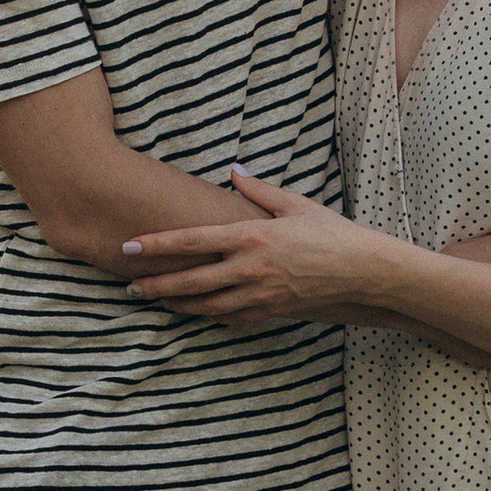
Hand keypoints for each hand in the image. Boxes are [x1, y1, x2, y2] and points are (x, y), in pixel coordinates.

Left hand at [122, 168, 383, 327]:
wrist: (363, 273)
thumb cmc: (332, 233)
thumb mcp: (296, 204)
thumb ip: (259, 190)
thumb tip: (234, 172)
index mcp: (251, 237)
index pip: (191, 241)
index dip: (155, 245)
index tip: (128, 247)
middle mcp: (249, 270)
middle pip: (189, 282)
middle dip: (155, 285)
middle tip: (129, 287)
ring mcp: (259, 295)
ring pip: (205, 305)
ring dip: (176, 303)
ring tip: (155, 299)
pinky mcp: (270, 312)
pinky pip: (230, 317)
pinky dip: (209, 315)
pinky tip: (196, 311)